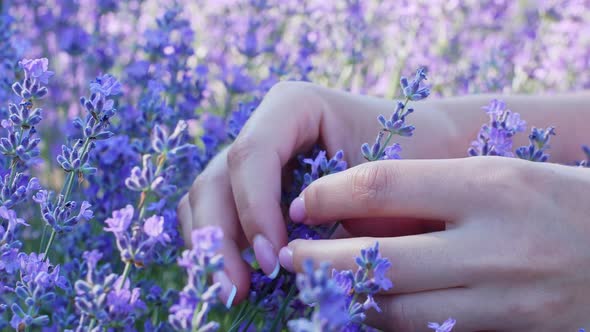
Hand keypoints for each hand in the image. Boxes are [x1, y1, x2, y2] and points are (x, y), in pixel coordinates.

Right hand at [177, 81, 453, 306]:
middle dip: (220, 236)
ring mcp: (256, 157)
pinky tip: (239, 277)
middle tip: (237, 290)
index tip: (274, 258)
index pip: (252, 155)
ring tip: (235, 291)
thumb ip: (335, 211)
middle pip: (217, 178)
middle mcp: (265, 127)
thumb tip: (290, 259)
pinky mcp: (254, 186)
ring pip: (206, 197)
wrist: (428, 151)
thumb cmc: (415, 158)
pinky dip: (220, 244)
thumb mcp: (384, 181)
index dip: (253, 208)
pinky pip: (218, 211)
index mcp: (293, 107)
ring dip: (213, 245)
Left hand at [282, 156, 589, 330]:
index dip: (330, 195)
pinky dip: (388, 322)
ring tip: (317, 285)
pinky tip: (365, 309)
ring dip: (346, 298)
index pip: (383, 185)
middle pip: (377, 258)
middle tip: (287, 255)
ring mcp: (505, 299)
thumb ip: (429, 189)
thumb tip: (352, 202)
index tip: (302, 203)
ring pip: (396, 309)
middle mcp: (494, 245)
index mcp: (489, 186)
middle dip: (319, 259)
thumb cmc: (552, 198)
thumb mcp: (496, 175)